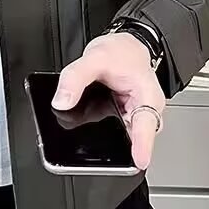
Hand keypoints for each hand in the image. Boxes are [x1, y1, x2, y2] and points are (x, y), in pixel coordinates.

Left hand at [52, 32, 165, 169]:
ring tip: (84, 119)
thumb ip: (75, 78)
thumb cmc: (122, 51)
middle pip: (130, 138)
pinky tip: (83, 119)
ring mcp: (131, 118)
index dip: (143, 145)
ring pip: (117, 138)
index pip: (147, 125)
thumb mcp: (95, 57)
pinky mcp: (120, 119)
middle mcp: (143, 112)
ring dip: (99, 137)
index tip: (138, 161)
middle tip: (87, 138)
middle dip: (110, 146)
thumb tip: (61, 102)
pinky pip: (108, 131)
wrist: (126, 46)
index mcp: (148, 98)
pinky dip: (94, 127)